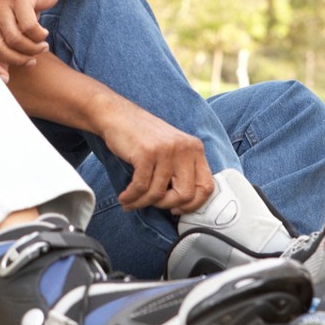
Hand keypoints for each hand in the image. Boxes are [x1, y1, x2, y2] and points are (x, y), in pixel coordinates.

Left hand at [0, 0, 61, 75]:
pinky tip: (43, 35)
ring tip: (41, 48)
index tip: (6, 78)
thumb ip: (0, 46)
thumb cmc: (22, 8)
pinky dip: (39, 36)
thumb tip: (1, 78)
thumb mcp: (5, 25)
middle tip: (30, 61)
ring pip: (14, 38)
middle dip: (15, 59)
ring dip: (31, 49)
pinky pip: (29, 28)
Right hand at [97, 102, 213, 213]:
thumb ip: (181, 171)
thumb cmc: (142, 137)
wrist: (117, 116)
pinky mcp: (146, 153)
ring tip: (130, 202)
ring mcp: (166, 150)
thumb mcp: (171, 149)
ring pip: (159, 194)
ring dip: (141, 202)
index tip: (176, 209)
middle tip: (151, 203)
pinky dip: (131, 197)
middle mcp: (185, 148)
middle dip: (165, 205)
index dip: (193, 205)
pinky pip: (141, 187)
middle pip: (185, 195)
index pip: (207, 186)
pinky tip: (125, 197)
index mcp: (195, 149)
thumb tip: (183, 206)